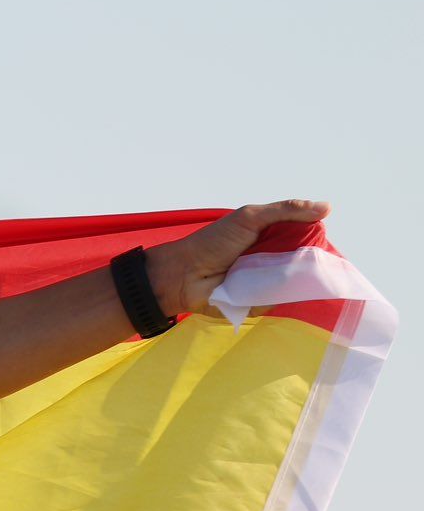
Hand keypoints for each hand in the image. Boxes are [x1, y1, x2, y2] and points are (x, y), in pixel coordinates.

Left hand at [146, 199, 329, 314]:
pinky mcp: (261, 302)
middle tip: (323, 264)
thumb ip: (285, 210)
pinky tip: (297, 295)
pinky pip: (283, 301)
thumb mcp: (250, 217)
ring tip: (311, 279)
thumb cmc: (213, 243)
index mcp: (274, 237)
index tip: (327, 244)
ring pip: (299, 282)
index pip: (307, 239)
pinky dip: (289, 298)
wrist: (183, 276)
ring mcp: (269, 282)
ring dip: (304, 281)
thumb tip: (326, 207)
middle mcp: (274, 259)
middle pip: (306, 262)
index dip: (318, 241)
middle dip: (316, 263)